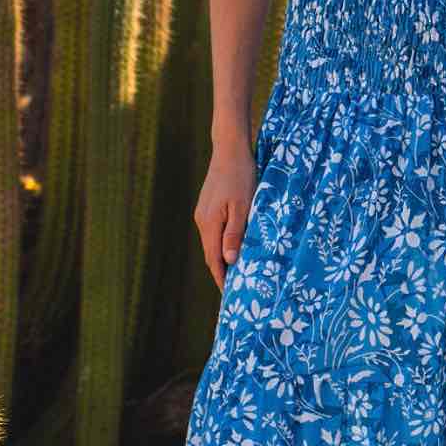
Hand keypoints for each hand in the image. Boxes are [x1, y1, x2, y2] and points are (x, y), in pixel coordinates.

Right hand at [195, 143, 257, 292]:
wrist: (230, 149)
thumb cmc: (241, 176)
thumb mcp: (243, 206)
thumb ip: (235, 234)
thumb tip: (229, 262)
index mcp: (209, 224)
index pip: (214, 260)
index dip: (222, 278)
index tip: (231, 296)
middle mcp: (202, 221)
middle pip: (210, 254)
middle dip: (221, 272)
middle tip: (236, 291)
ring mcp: (203, 214)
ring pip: (212, 243)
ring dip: (222, 259)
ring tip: (237, 274)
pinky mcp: (207, 207)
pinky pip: (213, 233)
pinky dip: (222, 245)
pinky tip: (233, 248)